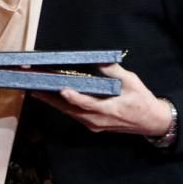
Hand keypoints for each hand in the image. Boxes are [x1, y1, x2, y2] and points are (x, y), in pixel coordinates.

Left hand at [30, 63, 171, 137]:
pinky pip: (72, 113)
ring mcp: (92, 123)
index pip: (87, 104)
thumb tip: (98, 60)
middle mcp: (96, 120)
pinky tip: (48, 95)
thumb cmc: (142, 100)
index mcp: (109, 110)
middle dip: (49, 97)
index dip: (74, 97)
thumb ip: (114, 72)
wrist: (151, 122)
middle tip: (31, 85)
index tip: (62, 89)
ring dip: (50, 101)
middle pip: (68, 109)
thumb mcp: (132, 82)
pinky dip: (59, 104)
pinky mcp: (91, 123)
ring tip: (32, 88)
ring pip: (67, 112)